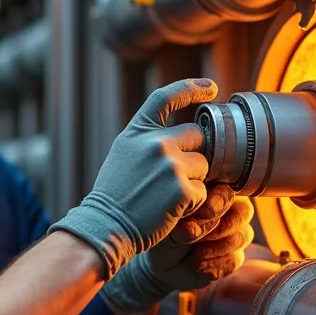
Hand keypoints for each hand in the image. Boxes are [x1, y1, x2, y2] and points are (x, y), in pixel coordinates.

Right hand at [49, 78, 216, 277]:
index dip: (191, 88)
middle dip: (195, 154)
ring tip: (167, 197)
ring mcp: (170, 164)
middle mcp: (154, 142)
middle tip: (175, 178)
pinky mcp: (182, 189)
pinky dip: (193, 204)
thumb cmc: (115, 197)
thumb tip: (183, 136)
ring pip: (204, 166)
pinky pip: (204, 192)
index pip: (166, 98)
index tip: (211, 88)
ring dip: (195, 181)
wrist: (105, 226)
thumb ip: (148, 141)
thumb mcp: (123, 155)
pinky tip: (171, 210)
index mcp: (137, 132)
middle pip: (197, 135)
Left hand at [101, 185, 254, 313]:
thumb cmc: (163, 232)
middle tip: (193, 234)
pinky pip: (236, 259)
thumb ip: (183, 217)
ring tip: (195, 254)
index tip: (199, 212)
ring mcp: (234, 234)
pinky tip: (197, 265)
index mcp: (213, 194)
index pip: (228, 190)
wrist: (160, 263)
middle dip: (219, 225)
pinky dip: (216, 264)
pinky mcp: (234, 257)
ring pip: (242, 236)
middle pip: (243, 211)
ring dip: (217, 247)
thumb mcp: (168, 222)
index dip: (217, 202)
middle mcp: (229, 212)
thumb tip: (195, 225)